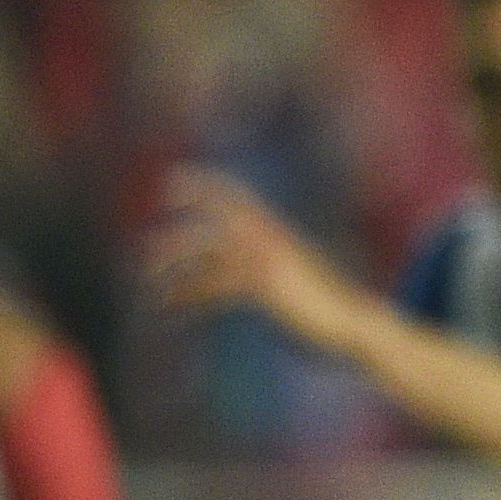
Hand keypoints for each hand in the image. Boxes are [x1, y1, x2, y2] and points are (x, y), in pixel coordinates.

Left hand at [144, 169, 367, 349]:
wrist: (355, 319)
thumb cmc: (327, 303)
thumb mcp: (298, 274)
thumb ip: (275, 262)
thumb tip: (253, 267)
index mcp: (278, 231)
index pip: (236, 196)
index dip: (205, 184)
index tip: (174, 180)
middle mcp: (271, 238)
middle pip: (214, 218)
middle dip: (180, 229)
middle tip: (145, 247)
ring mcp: (267, 260)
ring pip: (207, 254)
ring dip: (173, 269)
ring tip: (149, 286)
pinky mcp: (264, 285)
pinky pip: (214, 287)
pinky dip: (188, 297)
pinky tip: (170, 309)